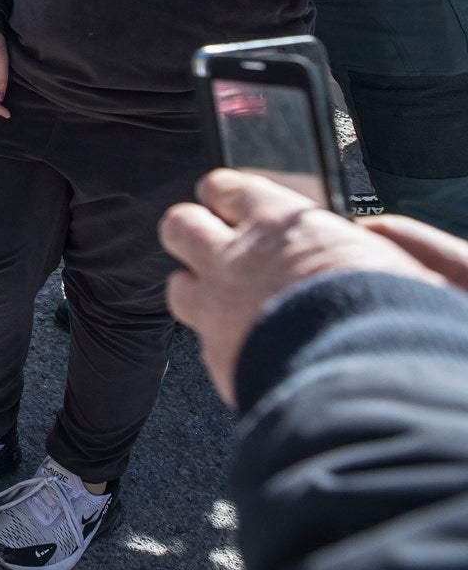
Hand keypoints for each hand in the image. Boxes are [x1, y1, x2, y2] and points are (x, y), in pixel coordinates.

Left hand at [159, 169, 453, 408]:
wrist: (367, 382)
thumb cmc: (392, 315)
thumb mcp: (388, 259)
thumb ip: (361, 242)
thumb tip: (361, 238)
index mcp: (281, 223)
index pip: (228, 188)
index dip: (224, 195)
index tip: (227, 200)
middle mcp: (238, 258)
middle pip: (181, 225)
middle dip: (192, 232)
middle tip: (211, 245)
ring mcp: (218, 308)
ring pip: (177, 285)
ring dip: (196, 290)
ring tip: (221, 301)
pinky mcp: (215, 356)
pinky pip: (201, 343)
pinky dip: (219, 344)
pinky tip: (246, 350)